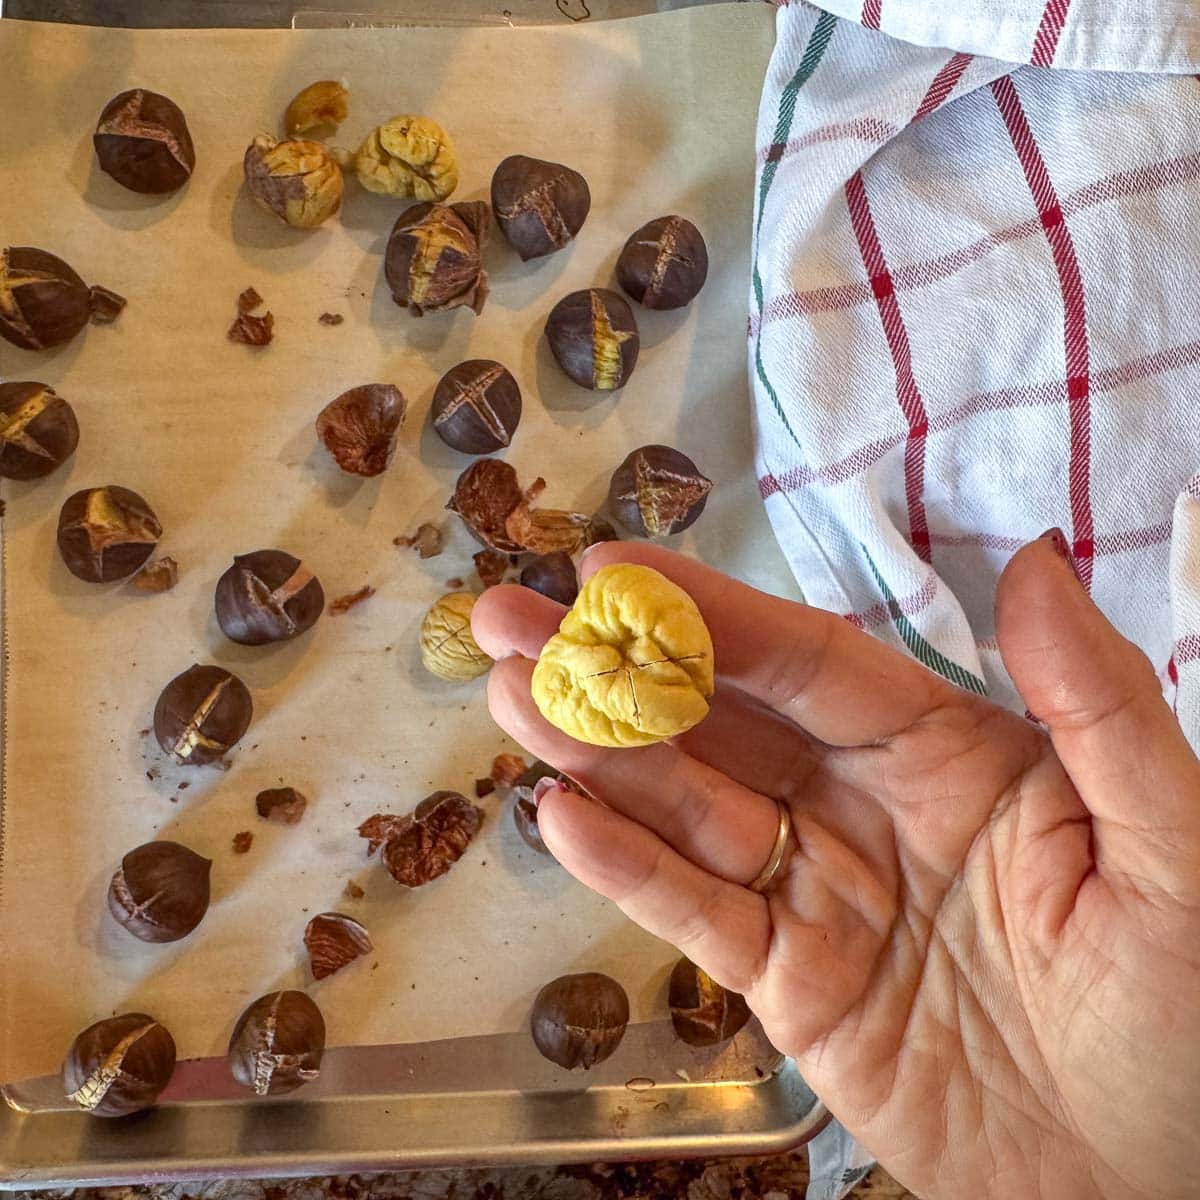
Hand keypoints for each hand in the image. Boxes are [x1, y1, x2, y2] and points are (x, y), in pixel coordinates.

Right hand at [472, 538, 1199, 1199]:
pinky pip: (694, 915)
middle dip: (611, 667)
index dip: (712, 612)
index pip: (810, 661)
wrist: (1146, 1185)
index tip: (616, 567)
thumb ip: (1098, 702)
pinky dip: (624, 869)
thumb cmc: (1181, 1013)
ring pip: (685, 807)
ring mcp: (814, 890)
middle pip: (719, 722)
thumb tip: (1031, 561)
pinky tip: (558, 818)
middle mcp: (863, 802)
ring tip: (508, 694)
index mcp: (946, 749)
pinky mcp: (785, 981)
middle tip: (512, 619)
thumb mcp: (1168, 844)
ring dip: (594, 753)